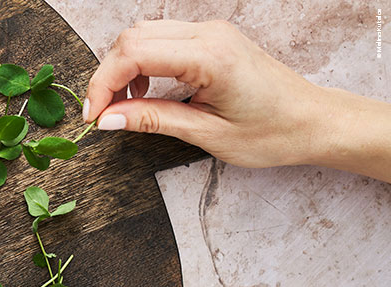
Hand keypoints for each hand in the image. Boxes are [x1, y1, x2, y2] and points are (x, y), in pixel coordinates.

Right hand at [83, 20, 390, 181]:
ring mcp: (211, 32)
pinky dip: (141, 61)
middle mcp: (209, 34)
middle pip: (132, 37)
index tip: (93, 116)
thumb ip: (153, 119)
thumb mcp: (207, 134)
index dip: (102, 84)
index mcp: (209, 56)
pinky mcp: (212, 38)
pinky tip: (145, 91)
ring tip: (124, 105)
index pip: (133, 54)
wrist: (314, 121)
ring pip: (143, 33)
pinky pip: (161, 38)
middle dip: (107, 75)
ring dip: (123, 66)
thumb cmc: (272, 132)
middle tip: (101, 114)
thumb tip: (107, 119)